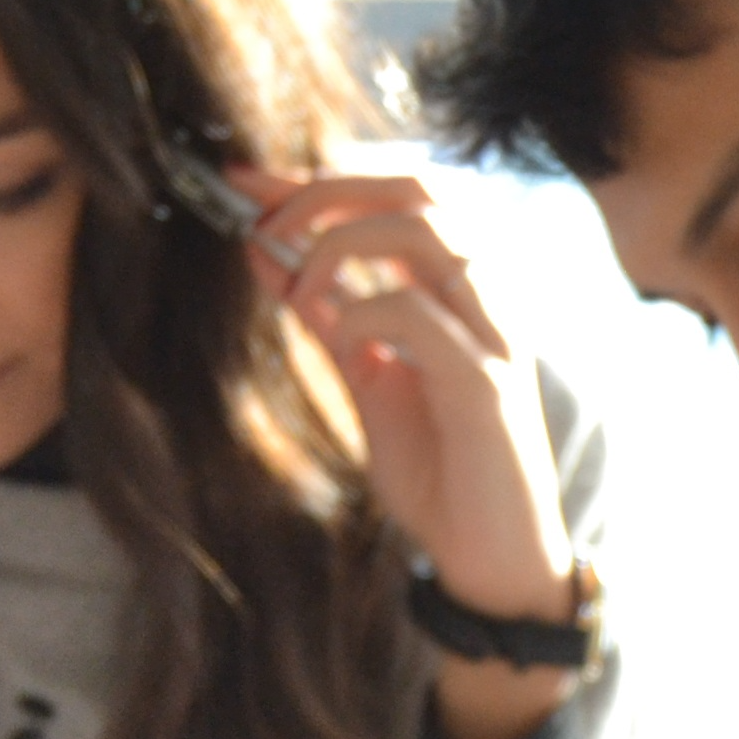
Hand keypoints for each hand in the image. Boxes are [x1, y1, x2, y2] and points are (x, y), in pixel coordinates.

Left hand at [229, 164, 579, 738]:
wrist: (492, 559)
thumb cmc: (441, 473)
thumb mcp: (367, 379)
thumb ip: (326, 316)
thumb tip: (264, 251)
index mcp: (462, 290)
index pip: (397, 196)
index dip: (317, 179)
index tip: (243, 180)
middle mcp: (489, 298)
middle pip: (419, 188)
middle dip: (330, 189)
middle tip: (266, 223)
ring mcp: (495, 336)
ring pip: (428, 230)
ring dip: (343, 243)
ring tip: (301, 285)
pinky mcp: (487, 385)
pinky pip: (417, 314)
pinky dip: (361, 313)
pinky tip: (342, 342)